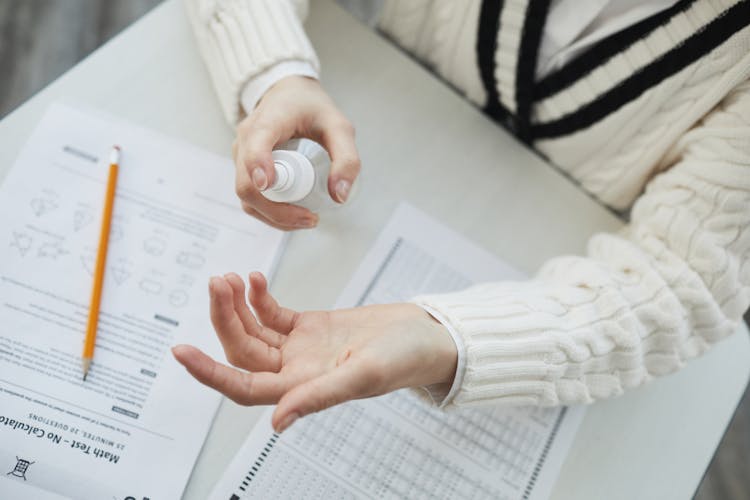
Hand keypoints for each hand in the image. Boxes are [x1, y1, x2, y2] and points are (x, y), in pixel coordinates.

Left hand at [171, 272, 456, 432]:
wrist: (426, 334)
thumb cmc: (405, 358)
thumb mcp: (364, 375)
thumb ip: (319, 396)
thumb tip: (277, 424)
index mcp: (304, 389)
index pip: (244, 388)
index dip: (211, 374)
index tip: (182, 353)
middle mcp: (296, 372)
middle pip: (243, 350)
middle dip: (225, 318)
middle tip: (217, 284)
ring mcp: (301, 349)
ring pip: (254, 330)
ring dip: (237, 305)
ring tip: (230, 277)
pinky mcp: (310, 328)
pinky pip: (273, 314)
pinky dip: (260, 297)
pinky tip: (254, 280)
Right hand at [233, 76, 360, 229]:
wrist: (288, 95)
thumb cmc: (312, 108)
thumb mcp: (339, 127)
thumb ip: (346, 158)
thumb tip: (339, 196)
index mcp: (268, 121)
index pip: (255, 146)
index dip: (258, 166)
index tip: (269, 184)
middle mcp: (247, 139)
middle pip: (247, 185)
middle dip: (277, 210)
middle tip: (311, 218)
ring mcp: (241, 156)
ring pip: (246, 197)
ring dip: (274, 217)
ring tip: (307, 219)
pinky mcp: (243, 168)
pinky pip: (250, 198)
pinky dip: (270, 212)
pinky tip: (294, 215)